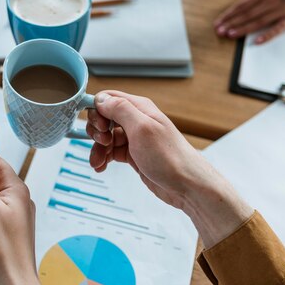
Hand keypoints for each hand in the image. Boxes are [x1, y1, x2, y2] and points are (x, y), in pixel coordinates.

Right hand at [87, 91, 252, 247]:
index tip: (100, 127)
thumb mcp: (142, 128)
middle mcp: (136, 120)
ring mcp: (134, 138)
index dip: (97, 111)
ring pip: (105, 137)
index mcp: (139, 108)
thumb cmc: (170, 158)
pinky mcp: (134, 154)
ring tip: (99, 162)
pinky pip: (111, 151)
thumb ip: (120, 109)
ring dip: (98, 149)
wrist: (187, 186)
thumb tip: (101, 99)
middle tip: (104, 143)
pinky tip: (102, 166)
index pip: (107, 99)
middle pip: (104, 118)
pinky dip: (103, 158)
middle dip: (97, 131)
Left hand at [214, 0, 284, 43]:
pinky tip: (257, 41)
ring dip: (243, 29)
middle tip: (219, 31)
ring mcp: (280, 10)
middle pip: (247, 14)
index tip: (217, 23)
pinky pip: (278, 28)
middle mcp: (269, 2)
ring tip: (231, 35)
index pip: (241, 6)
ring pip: (258, 21)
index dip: (228, 15)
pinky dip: (267, 35)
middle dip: (231, 23)